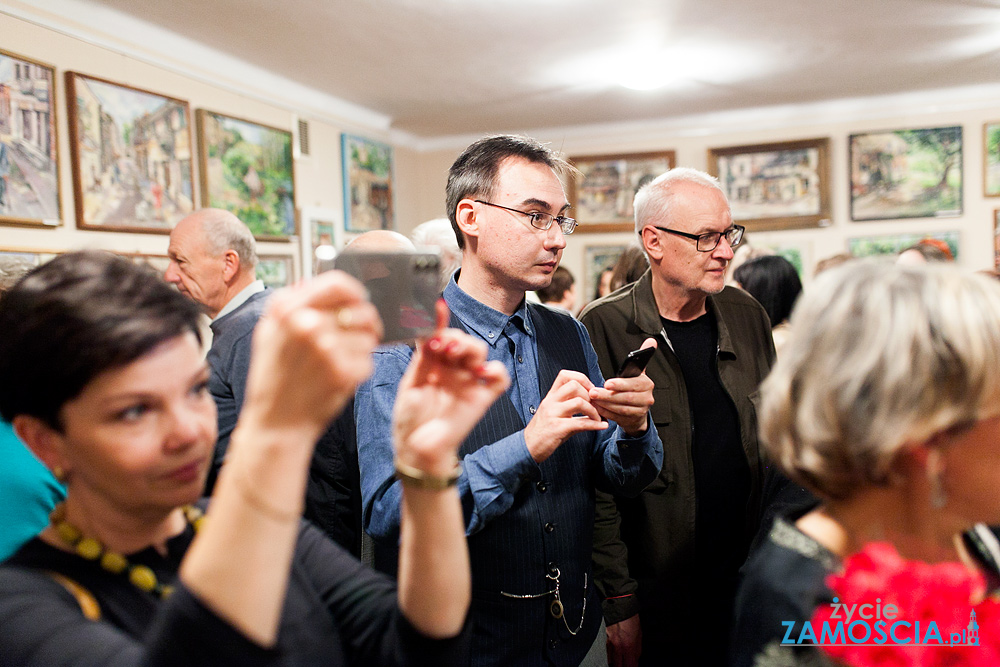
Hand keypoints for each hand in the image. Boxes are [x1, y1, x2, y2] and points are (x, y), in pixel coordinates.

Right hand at [241, 270, 381, 438]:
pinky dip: (358, 371)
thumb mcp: (269, 334)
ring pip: (368, 337)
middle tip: (357, 337)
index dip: (355, 292)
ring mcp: (326, 348)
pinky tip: (338, 379)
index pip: (338, 283)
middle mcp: (306, 323)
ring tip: (339, 363)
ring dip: (361, 350)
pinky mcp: (343, 372)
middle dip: (365, 324)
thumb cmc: (274, 379)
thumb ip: (291, 305)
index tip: (359, 301)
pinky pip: (368, 361)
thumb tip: (312, 282)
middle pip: (361, 310)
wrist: (276, 423)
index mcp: (287, 309)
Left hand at [393, 300, 509, 475]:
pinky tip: (481, 371)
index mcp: (433, 364)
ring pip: (481, 353)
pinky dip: (496, 370)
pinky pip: (499, 379)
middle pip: (463, 341)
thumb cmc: (409, 419)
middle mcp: (452, 370)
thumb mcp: (410, 384)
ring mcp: (468, 382)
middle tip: (443, 344)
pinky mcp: (482, 398)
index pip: (441, 335)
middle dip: (455, 337)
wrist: (416, 449)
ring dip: (470, 347)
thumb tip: (428, 329)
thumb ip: (422, 358)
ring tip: (453, 353)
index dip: (440, 322)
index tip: (436, 309)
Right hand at [524, 369, 608, 462]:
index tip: (591, 390)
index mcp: (551, 396)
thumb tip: (593, 404)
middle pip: (574, 385)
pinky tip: (602, 426)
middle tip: (596, 405)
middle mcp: (550, 402)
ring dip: (593, 410)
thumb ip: (570, 405)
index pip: (565, 375)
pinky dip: (594, 424)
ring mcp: (553, 414)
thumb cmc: (544, 431)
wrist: (529, 447)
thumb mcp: (555, 413)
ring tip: (598, 418)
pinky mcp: (557, 428)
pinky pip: (580, 423)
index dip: (582, 379)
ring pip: (578, 402)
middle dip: (589, 394)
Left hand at [590, 338, 656, 435]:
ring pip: (621, 408)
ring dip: (605, 404)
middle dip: (607, 395)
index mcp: (647, 384)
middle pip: (625, 398)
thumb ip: (641, 358)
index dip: (620, 384)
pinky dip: (606, 413)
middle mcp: (647, 398)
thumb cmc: (633, 388)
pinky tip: (597, 408)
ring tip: (593, 399)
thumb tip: (651, 341)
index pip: (634, 384)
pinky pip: (617, 417)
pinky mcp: (633, 420)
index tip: (607, 383)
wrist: (638, 410)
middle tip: (593, 392)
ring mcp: (641, 411)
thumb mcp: (637, 373)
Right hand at [606, 614, 641, 666]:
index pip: (629, 666)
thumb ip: (637, 651)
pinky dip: (608, 655)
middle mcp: (617, 646)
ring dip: (614, 662)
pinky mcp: (602, 638)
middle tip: (624, 663)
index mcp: (628, 646)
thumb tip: (635, 662)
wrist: (618, 605)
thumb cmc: (630, 619)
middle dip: (621, 666)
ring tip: (618, 660)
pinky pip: (605, 652)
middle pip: (617, 666)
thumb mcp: (639, 636)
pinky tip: (612, 653)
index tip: (631, 666)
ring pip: (609, 661)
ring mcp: (608, 643)